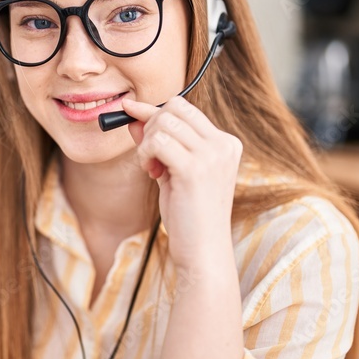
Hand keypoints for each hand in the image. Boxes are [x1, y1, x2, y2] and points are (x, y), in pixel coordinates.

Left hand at [121, 96, 241, 272]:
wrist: (203, 251)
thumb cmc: (189, 215)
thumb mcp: (172, 171)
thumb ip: (158, 143)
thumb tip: (133, 115)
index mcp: (226, 143)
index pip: (185, 107)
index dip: (155, 111)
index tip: (132, 115)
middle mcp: (223, 144)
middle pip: (174, 107)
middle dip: (151, 126)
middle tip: (149, 157)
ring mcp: (212, 155)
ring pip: (164, 121)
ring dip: (147, 142)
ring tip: (151, 168)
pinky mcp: (194, 169)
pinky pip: (157, 141)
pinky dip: (145, 153)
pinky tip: (151, 172)